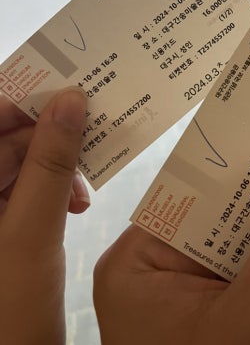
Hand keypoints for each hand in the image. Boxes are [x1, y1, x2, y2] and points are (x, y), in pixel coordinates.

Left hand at [0, 88, 87, 344]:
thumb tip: (71, 99)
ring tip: (83, 189)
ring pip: (21, 164)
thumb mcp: (30, 232)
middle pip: (5, 142)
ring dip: (56, 167)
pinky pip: (28, 188)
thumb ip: (50, 163)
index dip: (20, 100)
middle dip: (48, 138)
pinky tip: (77, 204)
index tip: (65, 88)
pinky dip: (55, 189)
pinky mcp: (1, 227)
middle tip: (90, 139)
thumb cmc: (6, 313)